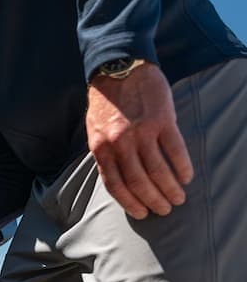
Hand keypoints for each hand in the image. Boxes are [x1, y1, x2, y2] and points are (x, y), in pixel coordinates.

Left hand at [87, 62, 193, 218]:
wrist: (119, 68)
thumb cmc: (105, 102)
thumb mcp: (94, 130)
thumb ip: (105, 153)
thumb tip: (116, 178)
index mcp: (101, 147)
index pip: (115, 184)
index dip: (130, 202)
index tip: (141, 213)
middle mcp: (119, 143)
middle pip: (138, 182)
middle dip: (153, 200)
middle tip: (164, 209)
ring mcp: (141, 132)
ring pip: (158, 171)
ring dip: (170, 189)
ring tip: (178, 198)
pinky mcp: (162, 120)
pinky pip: (175, 151)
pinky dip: (182, 168)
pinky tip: (186, 177)